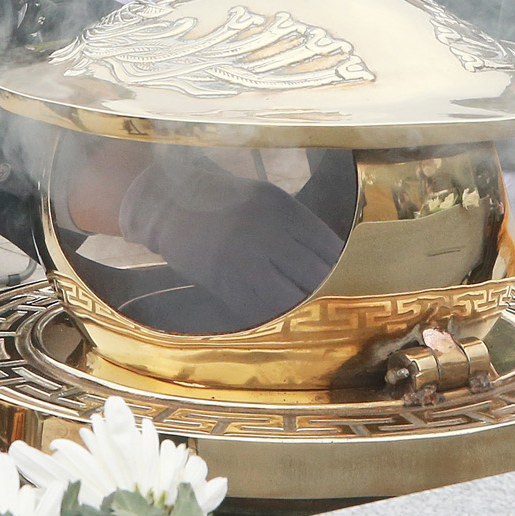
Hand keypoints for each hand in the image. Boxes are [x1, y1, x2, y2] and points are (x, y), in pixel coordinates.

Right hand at [119, 153, 342, 326]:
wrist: (167, 201)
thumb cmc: (222, 200)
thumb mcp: (265, 199)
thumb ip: (296, 225)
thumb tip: (331, 259)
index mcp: (282, 207)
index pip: (329, 246)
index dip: (341, 267)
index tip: (347, 278)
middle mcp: (268, 232)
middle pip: (316, 273)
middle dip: (328, 290)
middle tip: (336, 303)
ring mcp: (246, 258)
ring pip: (293, 295)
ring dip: (304, 306)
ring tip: (312, 314)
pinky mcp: (225, 281)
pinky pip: (262, 307)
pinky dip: (276, 314)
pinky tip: (283, 316)